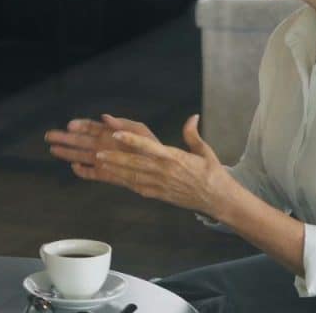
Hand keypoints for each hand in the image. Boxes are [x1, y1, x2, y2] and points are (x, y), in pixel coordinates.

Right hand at [45, 114, 158, 175]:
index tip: (69, 125)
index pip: (90, 127)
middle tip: (49, 135)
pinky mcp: (108, 174)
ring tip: (53, 150)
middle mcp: (104, 146)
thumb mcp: (139, 130)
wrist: (161, 168)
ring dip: (68, 153)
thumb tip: (105, 117)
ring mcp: (104, 160)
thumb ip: (123, 124)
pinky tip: (74, 167)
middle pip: (80, 141)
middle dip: (65, 138)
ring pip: (82, 156)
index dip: (80, 126)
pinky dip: (83, 172)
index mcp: (110, 133)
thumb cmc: (151, 146)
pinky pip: (92, 173)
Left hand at [87, 115, 231, 214]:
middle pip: (135, 164)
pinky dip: (124, 182)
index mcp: (174, 157)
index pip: (148, 147)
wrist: (218, 199)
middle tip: (98, 152)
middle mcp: (164, 171)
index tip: (116, 134)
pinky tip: (113, 177)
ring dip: (115, 169)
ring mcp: (160, 185)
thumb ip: (192, 134)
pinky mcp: (159, 195)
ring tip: (100, 163)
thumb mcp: (204, 151)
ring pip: (133, 177)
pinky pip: (138, 187)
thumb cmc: (212, 173)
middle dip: (115, 158)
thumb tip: (193, 116)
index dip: (131, 140)